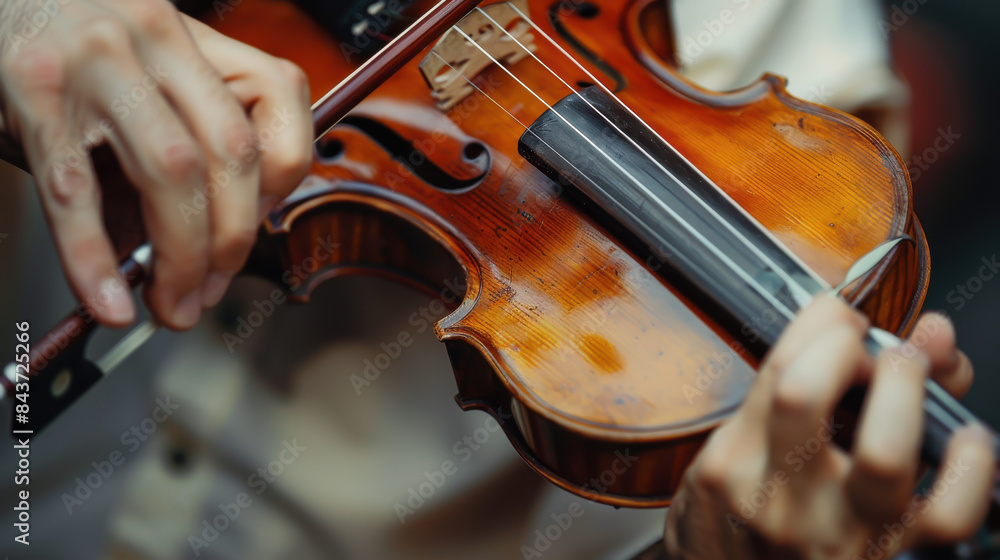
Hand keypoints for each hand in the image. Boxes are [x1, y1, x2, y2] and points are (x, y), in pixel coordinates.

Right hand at [0, 0, 312, 328]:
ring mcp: (95, 62)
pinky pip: (75, 189)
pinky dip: (92, 257)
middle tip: (210, 291)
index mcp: (193, 38)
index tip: (259, 225)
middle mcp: (155, 39)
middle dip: (232, 240)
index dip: (282, 176)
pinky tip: (106, 298)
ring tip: (170, 302)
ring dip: (181, 256)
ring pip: (171, 171)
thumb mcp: (139, 69)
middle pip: (232, 151)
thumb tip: (195, 250)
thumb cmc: (67, 39)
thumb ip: (177, 139)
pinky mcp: (32, 88)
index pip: (282, 95)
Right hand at [665, 296, 994, 558]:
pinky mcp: (884, 559)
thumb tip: (918, 334)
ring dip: (906, 390)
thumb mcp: (745, 451)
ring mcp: (836, 534)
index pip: (778, 369)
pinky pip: (946, 516)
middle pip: (807, 395)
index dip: (822, 322)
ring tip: (913, 370)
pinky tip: (965, 439)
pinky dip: (970, 468)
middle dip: (847, 344)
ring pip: (883, 455)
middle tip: (867, 344)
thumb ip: (815, 387)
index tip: (838, 316)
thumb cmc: (737, 526)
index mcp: (737, 462)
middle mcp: (781, 499)